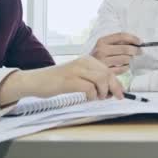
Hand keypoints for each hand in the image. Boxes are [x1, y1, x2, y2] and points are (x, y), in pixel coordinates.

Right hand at [0, 55, 123, 105]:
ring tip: (98, 98)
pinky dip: (92, 95)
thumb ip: (94, 80)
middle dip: (115, 88)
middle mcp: (83, 62)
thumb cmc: (58, 81)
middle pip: (107, 74)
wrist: (36, 80)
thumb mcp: (78, 76)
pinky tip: (87, 98)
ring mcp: (76, 70)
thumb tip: (112, 91)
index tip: (121, 93)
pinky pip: (89, 88)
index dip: (117, 83)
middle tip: (116, 98)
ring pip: (101, 79)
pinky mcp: (70, 80)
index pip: (108, 70)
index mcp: (87, 60)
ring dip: (103, 92)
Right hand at [90, 33, 140, 74]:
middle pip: (125, 49)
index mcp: (102, 41)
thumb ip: (118, 42)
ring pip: (125, 59)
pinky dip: (126, 68)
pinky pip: (122, 69)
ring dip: (131, 60)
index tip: (140, 42)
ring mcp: (103, 62)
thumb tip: (137, 43)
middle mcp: (101, 50)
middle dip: (135, 51)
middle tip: (140, 52)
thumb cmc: (99, 56)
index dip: (133, 38)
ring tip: (130, 60)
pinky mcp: (106, 72)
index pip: (121, 36)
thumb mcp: (105, 45)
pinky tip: (124, 66)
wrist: (84, 69)